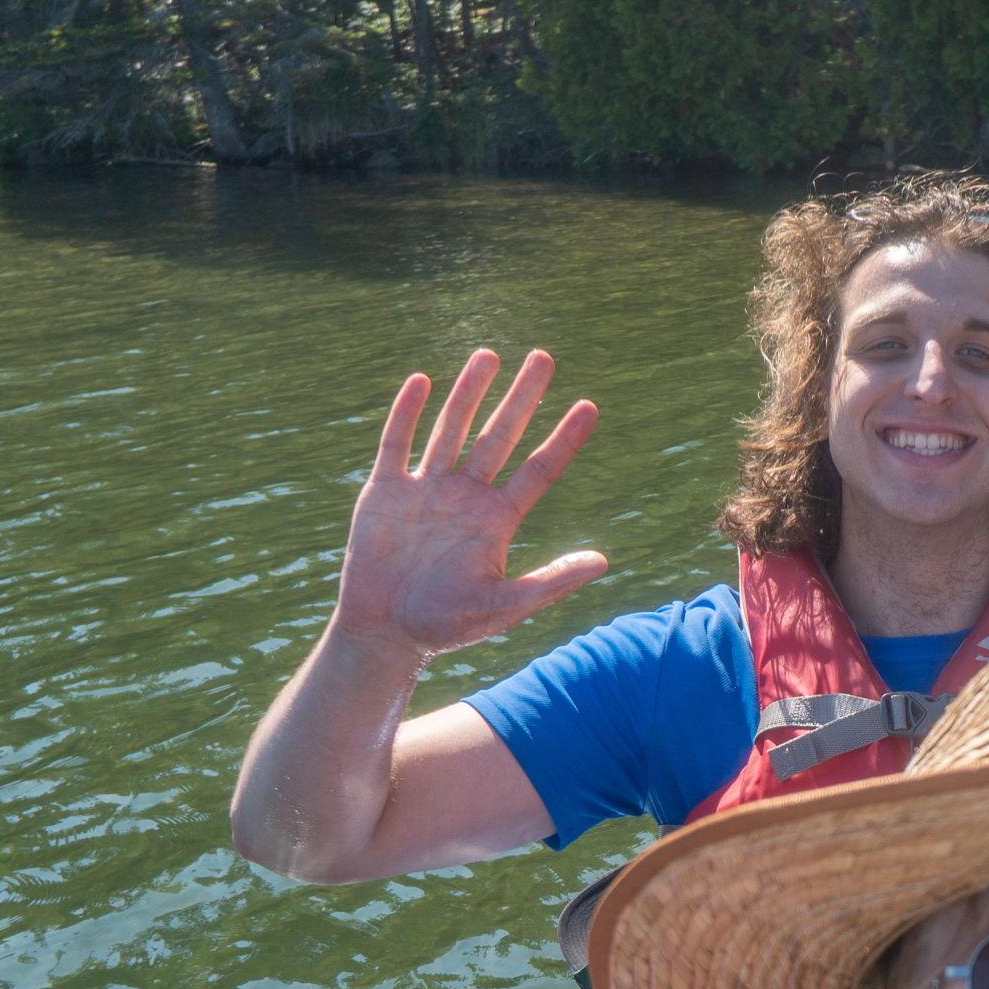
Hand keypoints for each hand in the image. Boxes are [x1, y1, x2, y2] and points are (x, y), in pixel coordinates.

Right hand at [335, 349, 606, 654]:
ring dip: (469, 392)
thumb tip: (603, 560)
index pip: (538, 470)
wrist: (387, 633)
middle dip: (522, 397)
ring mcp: (426, 490)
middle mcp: (466, 497)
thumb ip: (552, 581)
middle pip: (500, 436)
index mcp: (497, 520)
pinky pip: (397, 443)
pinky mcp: (385, 491)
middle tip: (544, 357)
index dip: (564, 440)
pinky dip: (407, 413)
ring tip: (490, 355)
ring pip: (452, 429)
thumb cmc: (448, 626)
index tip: (589, 406)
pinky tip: (423, 382)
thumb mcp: (506, 604)